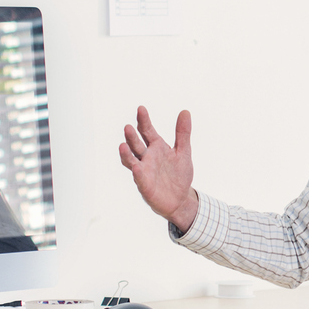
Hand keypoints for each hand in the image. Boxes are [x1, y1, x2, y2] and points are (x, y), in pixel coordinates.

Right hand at [119, 106, 199, 231]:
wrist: (180, 199)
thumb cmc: (179, 175)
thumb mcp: (183, 152)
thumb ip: (183, 133)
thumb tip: (185, 111)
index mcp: (156, 147)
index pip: (147, 131)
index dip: (144, 121)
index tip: (141, 109)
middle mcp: (147, 157)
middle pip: (137, 144)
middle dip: (132, 137)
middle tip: (128, 127)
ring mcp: (144, 171)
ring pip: (131, 160)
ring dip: (126, 154)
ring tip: (122, 145)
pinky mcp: (145, 185)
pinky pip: (139, 178)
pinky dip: (137, 173)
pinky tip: (136, 167)